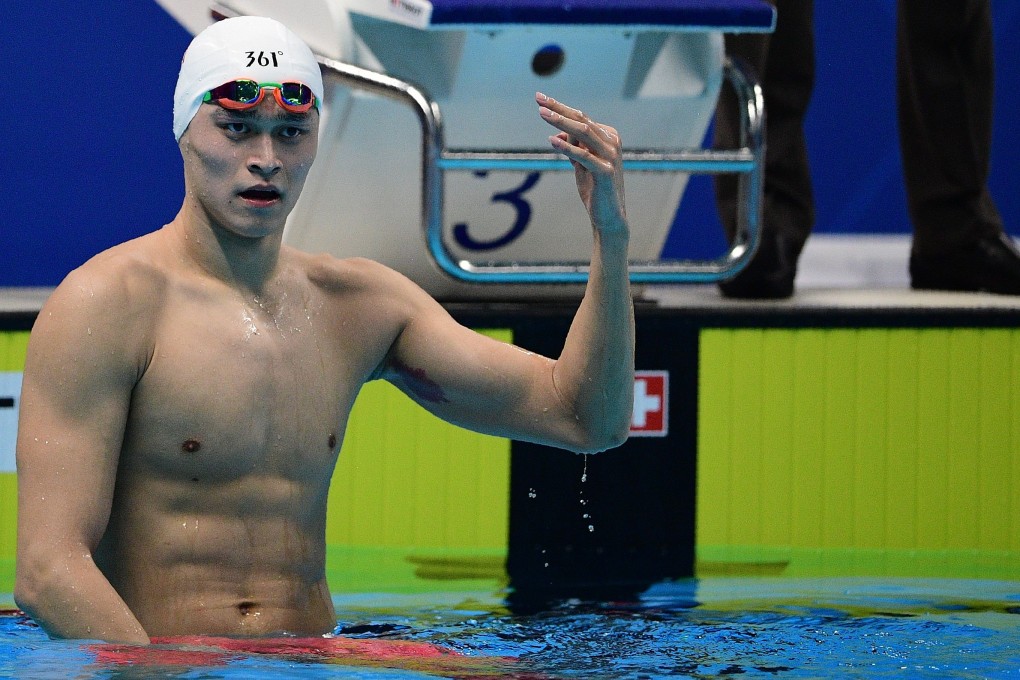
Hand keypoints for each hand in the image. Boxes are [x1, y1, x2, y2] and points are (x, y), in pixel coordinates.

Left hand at [536, 92, 626, 236]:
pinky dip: (567, 147)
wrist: (608, 217)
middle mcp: (612, 142)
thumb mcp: (581, 164)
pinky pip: (584, 156)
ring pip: (584, 133)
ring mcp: (611, 156)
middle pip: (581, 120)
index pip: (581, 117)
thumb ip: (573, 147)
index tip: (540, 98)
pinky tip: (552, 140)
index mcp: (608, 136)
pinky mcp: (605, 171)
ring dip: (561, 122)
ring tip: (542, 114)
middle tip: (538, 99)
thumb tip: (557, 133)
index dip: (560, 107)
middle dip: (558, 108)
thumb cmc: (595, 189)